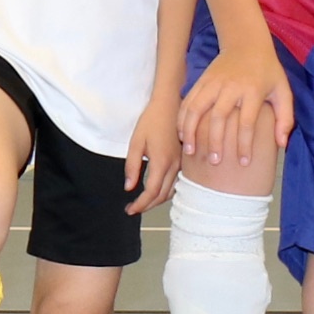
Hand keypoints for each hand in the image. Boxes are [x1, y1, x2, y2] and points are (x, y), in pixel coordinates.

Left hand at [122, 88, 184, 214]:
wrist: (170, 104)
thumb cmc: (152, 120)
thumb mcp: (136, 142)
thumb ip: (132, 166)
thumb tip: (129, 187)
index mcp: (162, 161)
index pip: (151, 192)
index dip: (140, 204)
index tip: (129, 209)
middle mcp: (175, 165)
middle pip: (162, 195)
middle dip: (147, 206)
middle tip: (133, 209)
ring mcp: (182, 163)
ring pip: (171, 191)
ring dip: (157, 200)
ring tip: (143, 202)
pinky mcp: (184, 160)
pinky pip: (177, 182)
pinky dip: (166, 191)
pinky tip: (157, 190)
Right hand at [179, 42, 293, 170]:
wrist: (247, 43)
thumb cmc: (267, 72)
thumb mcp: (283, 90)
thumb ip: (285, 117)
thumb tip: (282, 144)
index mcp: (252, 91)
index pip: (247, 122)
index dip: (245, 144)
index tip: (244, 163)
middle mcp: (231, 86)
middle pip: (219, 117)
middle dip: (214, 141)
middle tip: (214, 162)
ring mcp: (213, 82)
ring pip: (197, 108)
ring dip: (191, 131)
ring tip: (190, 151)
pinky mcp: (201, 80)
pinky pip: (188, 101)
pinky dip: (182, 118)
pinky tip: (182, 134)